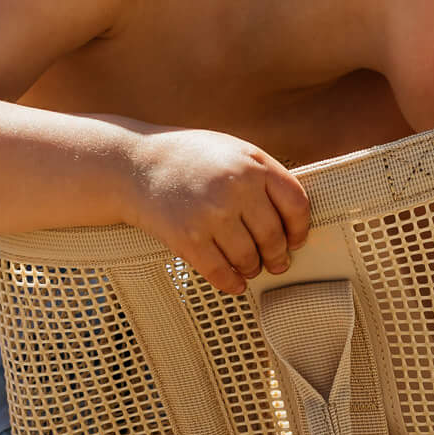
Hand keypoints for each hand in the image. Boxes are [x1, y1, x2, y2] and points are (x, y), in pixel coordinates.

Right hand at [124, 127, 310, 295]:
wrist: (133, 164)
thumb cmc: (189, 157)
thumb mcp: (233, 151)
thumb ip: (263, 176)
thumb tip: (293, 219)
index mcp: (254, 164)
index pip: (296, 205)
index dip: (300, 229)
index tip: (296, 240)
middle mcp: (236, 188)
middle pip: (273, 237)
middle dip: (278, 256)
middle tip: (277, 263)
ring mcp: (212, 215)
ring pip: (249, 258)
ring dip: (253, 269)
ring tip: (251, 268)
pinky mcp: (188, 238)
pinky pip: (220, 272)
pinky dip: (232, 283)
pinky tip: (235, 283)